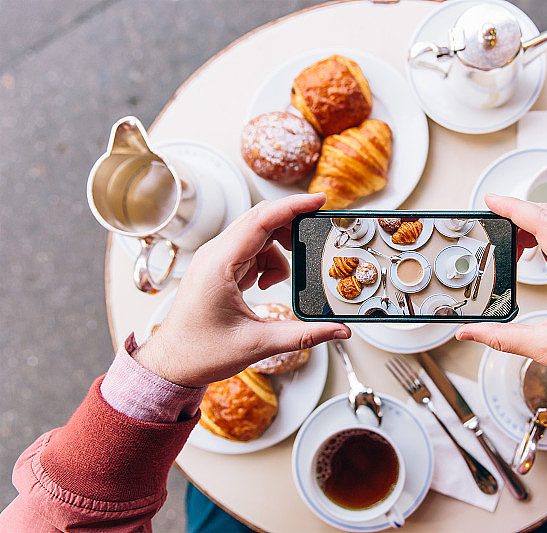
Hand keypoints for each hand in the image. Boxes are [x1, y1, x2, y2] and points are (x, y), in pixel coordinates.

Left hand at [134, 193, 349, 386]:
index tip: (318, 200)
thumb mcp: (258, 344)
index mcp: (218, 264)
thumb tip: (338, 330)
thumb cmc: (200, 352)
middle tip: (316, 237)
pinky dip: (268, 262)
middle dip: (292, 226)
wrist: (172, 365)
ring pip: (258, 236)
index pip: (260, 220)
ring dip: (279, 251)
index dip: (292, 207)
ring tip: (283, 281)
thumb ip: (303, 335)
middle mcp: (215, 255)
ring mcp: (216, 260)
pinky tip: (267, 285)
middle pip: (260, 221)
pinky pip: (251, 251)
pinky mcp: (219, 269)